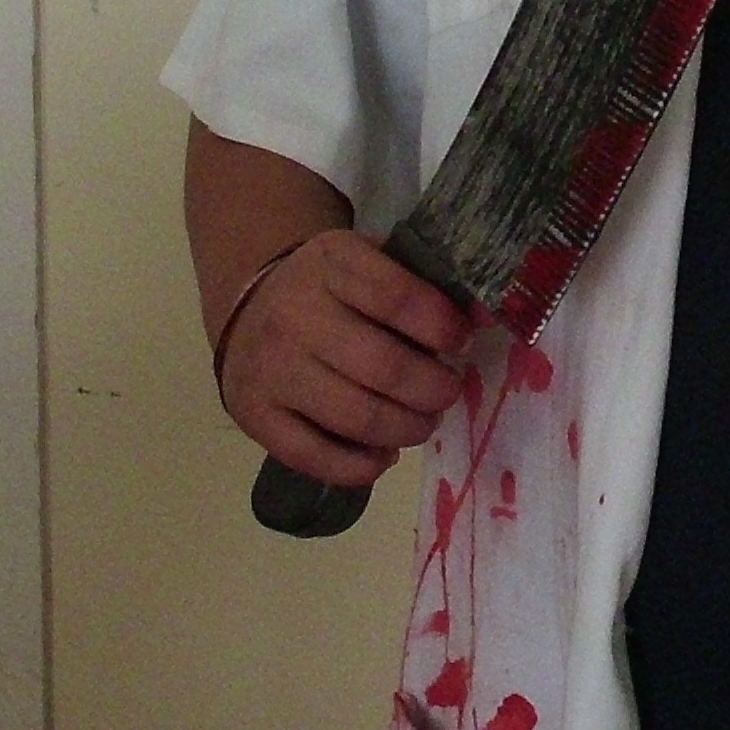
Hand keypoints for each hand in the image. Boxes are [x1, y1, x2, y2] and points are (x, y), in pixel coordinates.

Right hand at [216, 231, 477, 487]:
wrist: (250, 310)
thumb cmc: (332, 291)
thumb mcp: (370, 264)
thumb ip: (420, 285)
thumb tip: (479, 319)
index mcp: (330, 263)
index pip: (395, 297)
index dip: (441, 326)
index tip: (462, 341)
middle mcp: (294, 314)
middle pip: (383, 367)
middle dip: (434, 389)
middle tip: (447, 391)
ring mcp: (271, 369)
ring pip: (357, 417)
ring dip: (407, 429)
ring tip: (423, 422)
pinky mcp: (254, 416)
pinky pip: (317, 457)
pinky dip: (364, 466)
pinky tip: (385, 454)